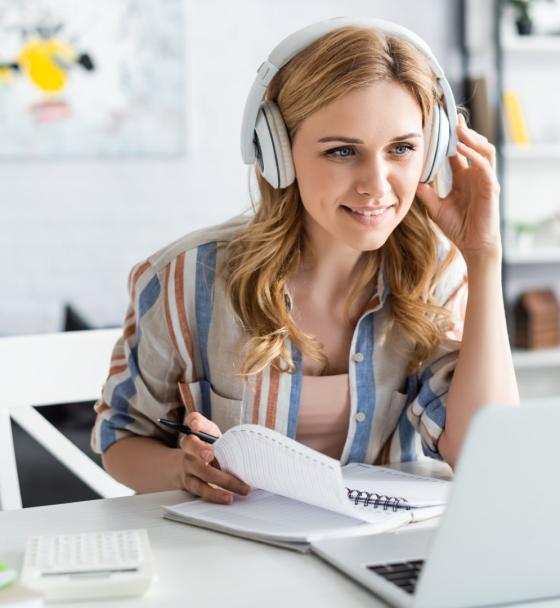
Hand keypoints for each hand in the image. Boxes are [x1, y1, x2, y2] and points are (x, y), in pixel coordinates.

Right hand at [178, 412, 250, 503]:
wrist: (197, 465)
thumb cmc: (215, 448)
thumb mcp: (221, 438)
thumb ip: (232, 439)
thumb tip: (256, 443)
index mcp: (199, 432)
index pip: (193, 420)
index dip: (194, 421)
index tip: (196, 425)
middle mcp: (189, 447)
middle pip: (189, 444)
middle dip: (199, 449)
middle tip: (210, 454)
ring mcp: (188, 465)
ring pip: (200, 471)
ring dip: (222, 480)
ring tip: (241, 487)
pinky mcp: (190, 483)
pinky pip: (201, 489)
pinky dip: (215, 495)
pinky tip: (228, 497)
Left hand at [415, 114, 500, 262]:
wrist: (472, 244)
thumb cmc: (458, 227)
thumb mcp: (436, 208)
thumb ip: (427, 194)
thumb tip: (414, 182)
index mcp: (463, 177)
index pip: (459, 152)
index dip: (452, 137)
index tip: (443, 123)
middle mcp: (475, 175)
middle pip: (474, 144)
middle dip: (464, 131)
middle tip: (453, 118)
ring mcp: (485, 179)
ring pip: (484, 149)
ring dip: (471, 138)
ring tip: (458, 129)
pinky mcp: (491, 186)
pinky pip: (484, 165)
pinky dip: (474, 154)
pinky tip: (461, 148)